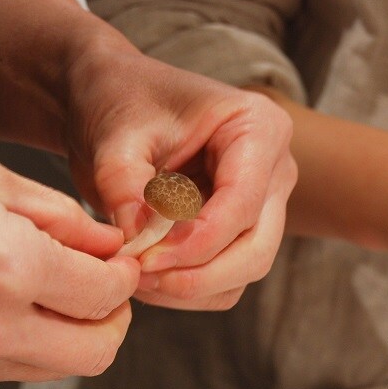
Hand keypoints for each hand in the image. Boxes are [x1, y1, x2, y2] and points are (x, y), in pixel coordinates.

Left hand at [0, 0, 294, 311]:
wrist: (113, 100)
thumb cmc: (120, 102)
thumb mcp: (115, 135)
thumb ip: (124, 186)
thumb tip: (138, 243)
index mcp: (258, 128)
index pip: (242, 203)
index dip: (196, 242)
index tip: (143, 259)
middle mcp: (274, 170)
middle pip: (256, 249)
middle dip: (199, 275)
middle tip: (140, 277)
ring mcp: (264, 205)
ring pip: (245, 272)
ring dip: (191, 287)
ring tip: (136, 274)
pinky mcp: (242, 232)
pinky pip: (227, 280)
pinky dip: (188, 288)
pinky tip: (147, 273)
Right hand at [0, 134, 139, 388]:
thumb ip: (63, 220)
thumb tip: (107, 246)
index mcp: (9, 268)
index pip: (107, 295)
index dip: (124, 277)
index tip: (119, 264)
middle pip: (96, 352)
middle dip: (112, 319)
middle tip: (102, 288)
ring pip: (56, 368)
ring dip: (71, 336)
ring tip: (52, 292)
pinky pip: (8, 370)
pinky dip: (25, 344)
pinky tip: (4, 305)